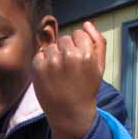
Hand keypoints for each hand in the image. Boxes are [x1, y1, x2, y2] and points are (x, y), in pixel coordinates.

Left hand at [32, 21, 105, 138]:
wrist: (70, 114)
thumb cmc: (86, 90)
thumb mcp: (99, 67)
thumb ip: (98, 42)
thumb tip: (87, 24)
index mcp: (86, 54)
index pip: (79, 33)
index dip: (79, 47)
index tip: (79, 61)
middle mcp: (69, 56)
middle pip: (64, 39)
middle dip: (66, 50)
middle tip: (69, 70)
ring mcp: (52, 62)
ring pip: (51, 46)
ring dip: (54, 56)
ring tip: (59, 75)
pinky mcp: (38, 68)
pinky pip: (40, 55)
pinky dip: (43, 64)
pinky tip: (50, 77)